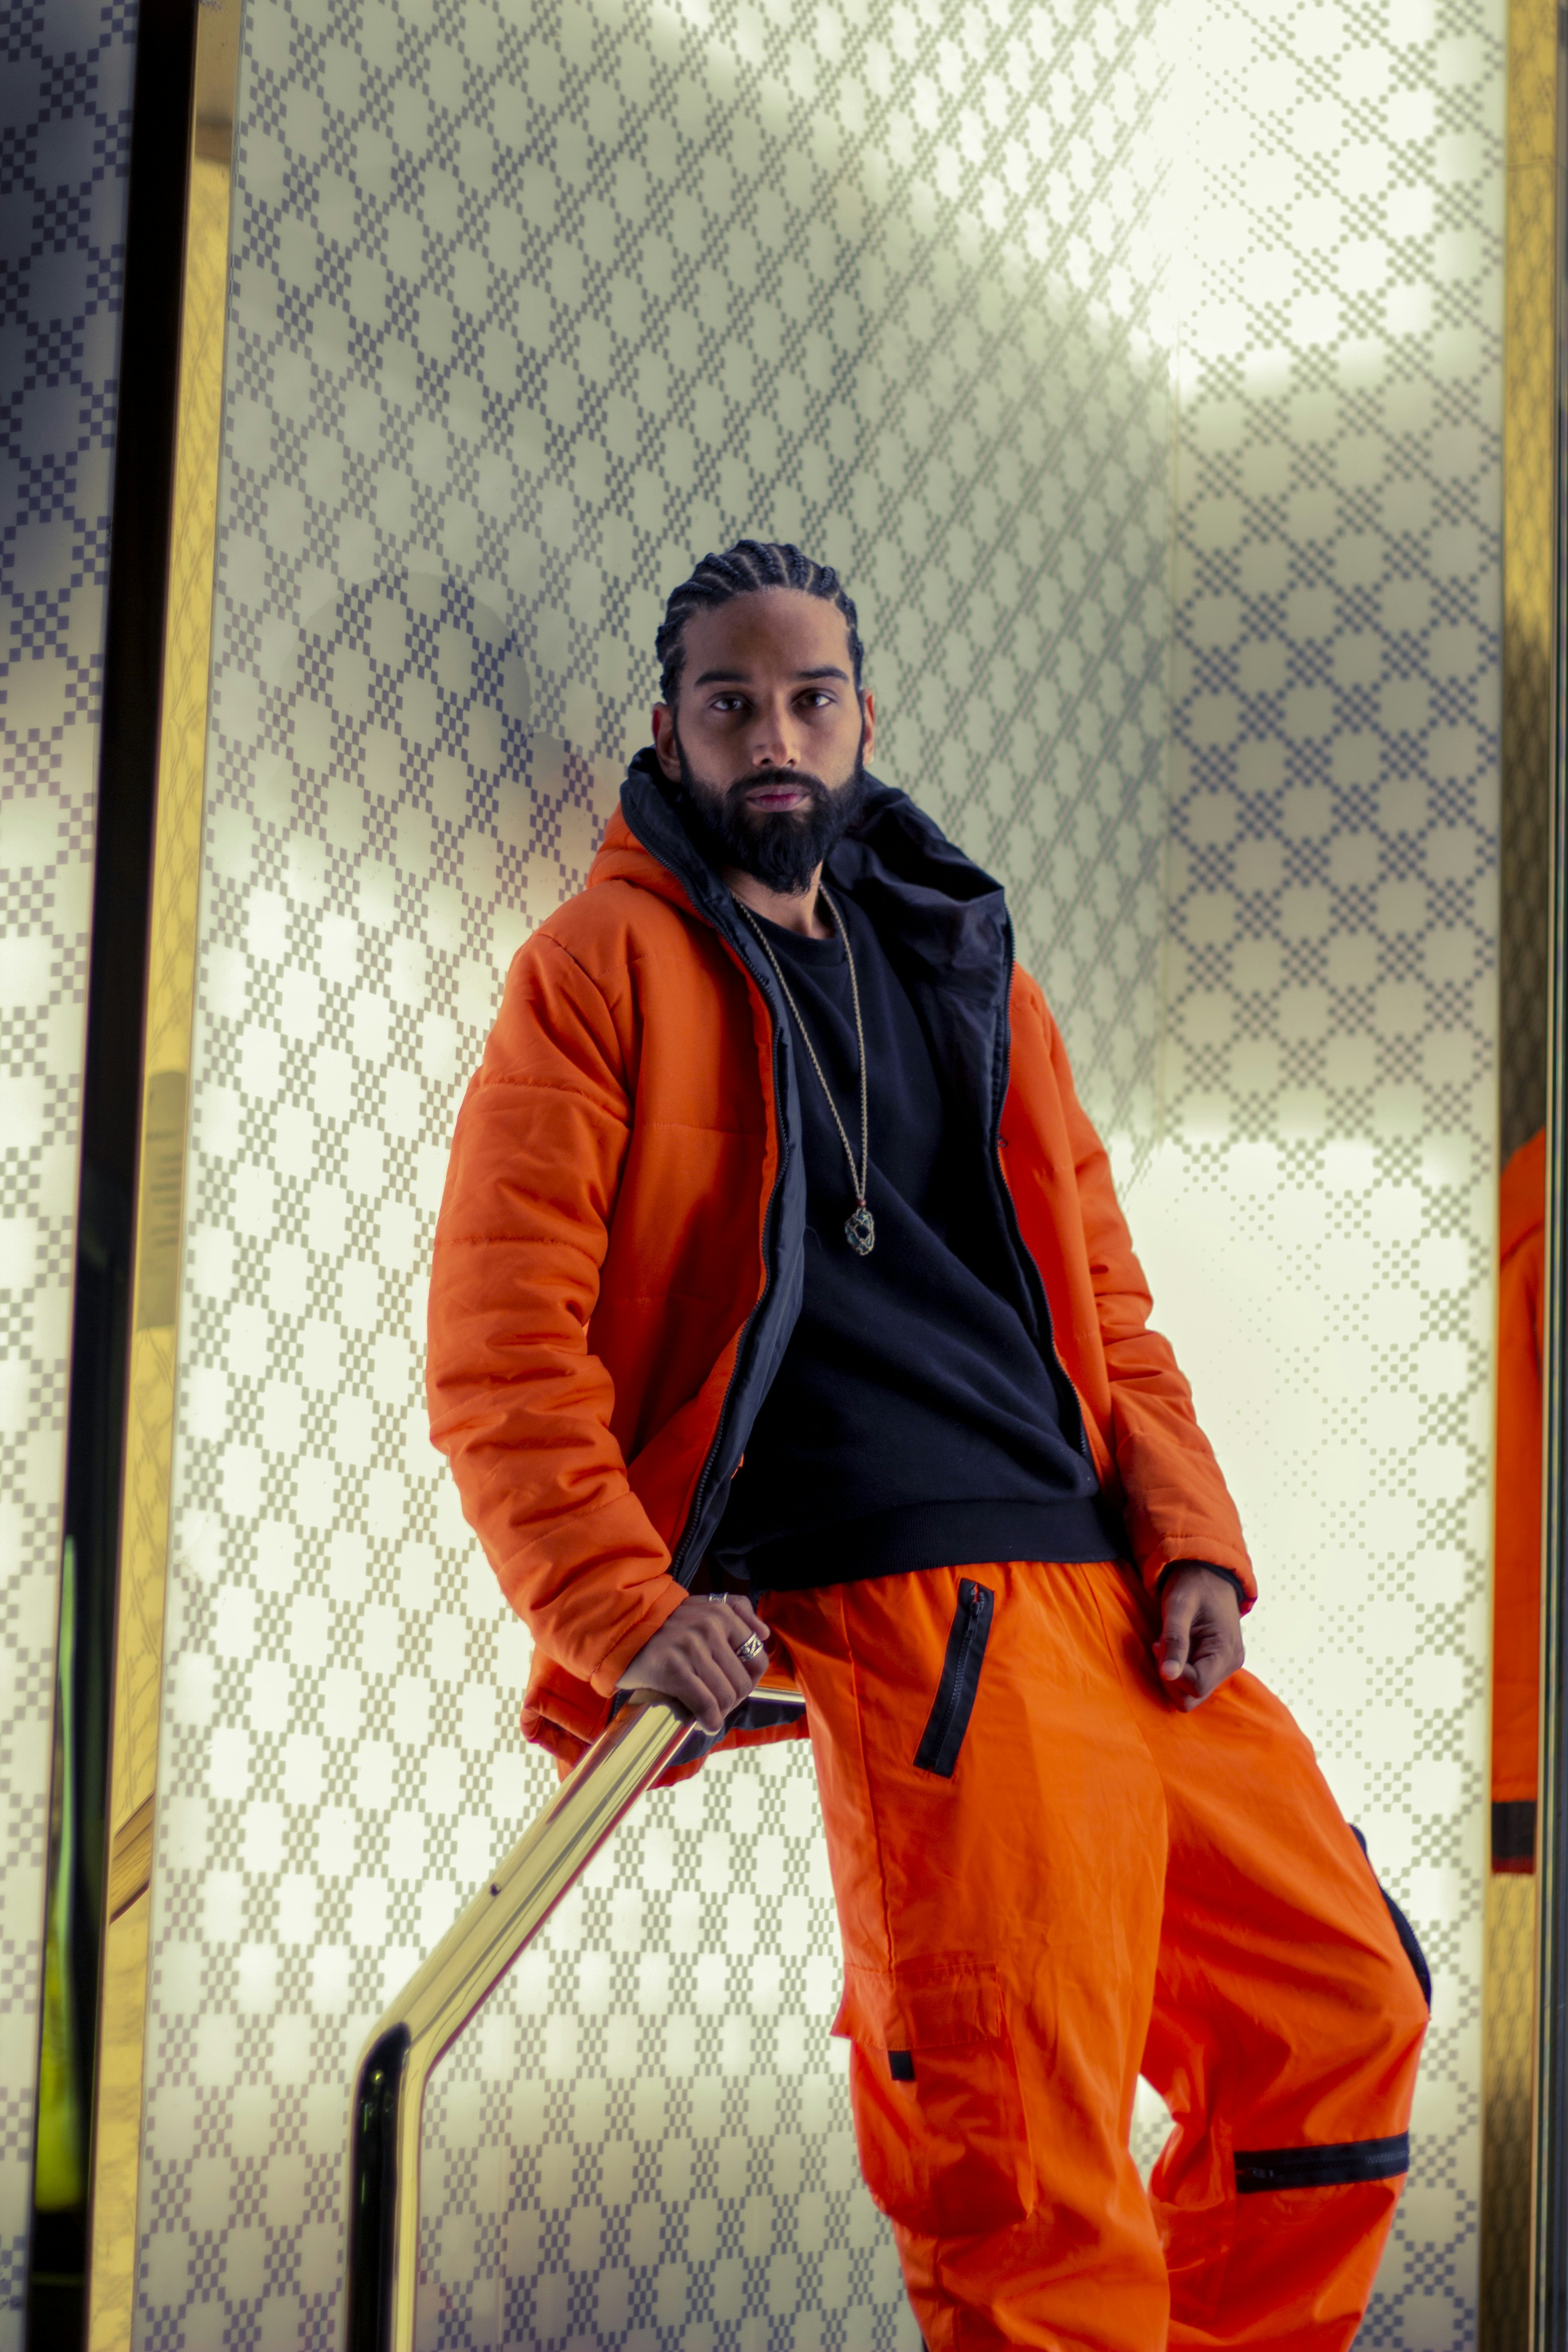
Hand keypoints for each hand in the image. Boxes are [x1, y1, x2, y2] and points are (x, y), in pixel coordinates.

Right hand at [616, 1594, 771, 1734]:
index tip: (733, 1692)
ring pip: (725, 1697)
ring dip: (718, 1715)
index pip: (756, 1658)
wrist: (617, 1629)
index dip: (749, 1683)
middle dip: (731, 1702)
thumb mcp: (699, 1605)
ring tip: (705, 1715)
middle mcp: (709, 1626)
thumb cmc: (661, 1624)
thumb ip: (734, 1611)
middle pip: (742, 1683)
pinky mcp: (673, 1668)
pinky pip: (706, 1705)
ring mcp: (691, 1647)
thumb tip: (764, 1635)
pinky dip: (708, 1722)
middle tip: (715, 1707)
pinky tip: (701, 1725)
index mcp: (721, 1613)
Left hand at [1154, 1565, 1244, 1711]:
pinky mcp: (1216, 1663)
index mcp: (1226, 1652)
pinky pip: (1193, 1680)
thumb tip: (1168, 1675)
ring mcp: (1224, 1665)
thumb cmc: (1191, 1584)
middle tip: (1162, 1646)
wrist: (1207, 1571)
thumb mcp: (1178, 1606)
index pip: (1196, 1687)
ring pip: (1191, 1693)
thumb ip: (1175, 1640)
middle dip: (1170, 1677)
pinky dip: (1178, 1669)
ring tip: (1168, 1643)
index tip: (1159, 1645)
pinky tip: (1175, 1646)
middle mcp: (1231, 1664)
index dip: (1172, 1674)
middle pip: (1192, 1697)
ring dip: (1173, 1673)